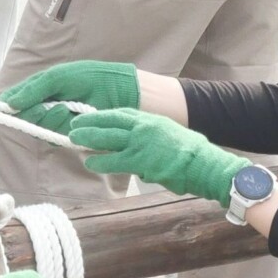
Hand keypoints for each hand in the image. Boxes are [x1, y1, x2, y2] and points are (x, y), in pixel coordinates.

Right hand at [0, 59, 139, 133]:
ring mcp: (54, 121)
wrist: (116, 90)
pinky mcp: (66, 133)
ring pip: (37, 126)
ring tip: (65, 106)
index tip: (0, 107)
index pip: (15, 98)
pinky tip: (70, 115)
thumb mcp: (57, 77)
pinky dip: (59, 125)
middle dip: (29, 111)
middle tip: (42, 105)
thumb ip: (33, 89)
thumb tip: (8, 103)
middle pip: (23, 116)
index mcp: (39, 89)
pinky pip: (52, 135)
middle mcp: (44, 106)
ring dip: (48, 117)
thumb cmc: (88, 77)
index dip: (6, 104)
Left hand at [68, 109, 239, 204]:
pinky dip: (99, 160)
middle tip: (74, 124)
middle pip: (110, 121)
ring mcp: (140, 143)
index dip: (104, 115)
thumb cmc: (192, 155)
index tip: (91, 115)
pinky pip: (113, 159)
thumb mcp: (170, 136)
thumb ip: (152, 139)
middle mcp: (144, 127)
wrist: (205, 164)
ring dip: (88, 138)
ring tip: (73, 139)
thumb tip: (139, 151)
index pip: (123, 113)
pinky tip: (89, 162)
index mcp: (152, 120)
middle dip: (90, 122)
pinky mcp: (140, 160)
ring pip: (107, 137)